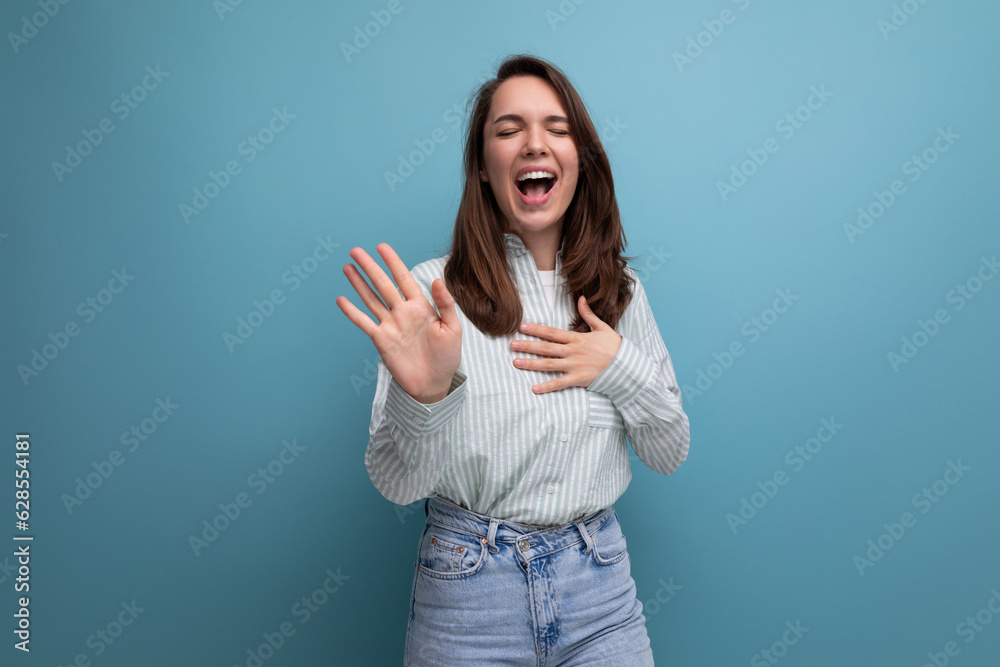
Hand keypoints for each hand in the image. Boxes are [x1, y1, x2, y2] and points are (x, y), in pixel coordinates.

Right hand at [336, 243, 461, 403]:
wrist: (434, 383)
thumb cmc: (447, 356)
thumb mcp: (452, 328)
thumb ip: (445, 304)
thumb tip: (438, 279)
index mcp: (421, 306)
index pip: (404, 278)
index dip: (393, 262)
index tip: (382, 247)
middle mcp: (403, 312)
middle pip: (383, 285)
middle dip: (370, 267)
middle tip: (356, 251)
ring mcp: (390, 325)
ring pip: (371, 299)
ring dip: (358, 284)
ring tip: (347, 268)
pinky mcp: (381, 340)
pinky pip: (364, 323)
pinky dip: (352, 312)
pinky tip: (341, 300)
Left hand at [510, 295, 620, 393]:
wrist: (626, 366)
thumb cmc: (614, 346)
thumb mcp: (602, 327)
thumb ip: (588, 314)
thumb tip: (581, 298)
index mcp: (577, 338)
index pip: (552, 332)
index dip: (536, 329)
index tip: (522, 327)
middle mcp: (572, 352)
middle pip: (546, 348)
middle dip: (528, 345)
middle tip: (511, 344)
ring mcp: (574, 366)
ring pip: (548, 364)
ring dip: (531, 364)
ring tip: (515, 362)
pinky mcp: (577, 379)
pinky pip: (559, 384)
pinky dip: (546, 387)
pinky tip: (533, 389)